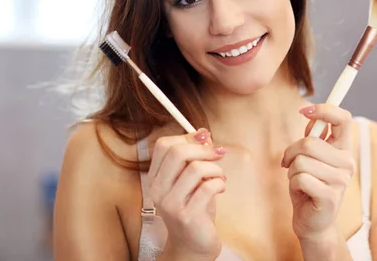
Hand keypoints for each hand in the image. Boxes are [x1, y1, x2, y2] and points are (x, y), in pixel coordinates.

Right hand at [148, 128, 226, 259]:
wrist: (193, 244)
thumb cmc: (194, 207)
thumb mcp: (192, 179)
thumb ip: (195, 156)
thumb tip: (204, 133)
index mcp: (155, 177)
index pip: (164, 145)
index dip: (187, 137)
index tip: (206, 139)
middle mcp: (158, 189)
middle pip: (177, 152)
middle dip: (203, 149)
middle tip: (218, 154)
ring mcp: (171, 204)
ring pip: (195, 169)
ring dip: (215, 169)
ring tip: (220, 177)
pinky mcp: (187, 215)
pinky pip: (207, 187)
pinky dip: (219, 183)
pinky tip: (220, 188)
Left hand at [281, 104, 355, 241]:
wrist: (313, 223)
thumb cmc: (309, 187)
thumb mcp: (310, 158)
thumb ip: (313, 137)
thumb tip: (311, 117)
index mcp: (343, 149)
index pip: (343, 119)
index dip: (324, 110)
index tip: (304, 110)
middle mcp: (347, 163)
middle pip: (309, 142)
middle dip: (291, 152)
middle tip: (289, 163)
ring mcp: (340, 180)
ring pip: (301, 161)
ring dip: (291, 171)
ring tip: (299, 181)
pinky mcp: (330, 196)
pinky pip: (300, 178)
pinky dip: (293, 184)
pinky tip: (301, 192)